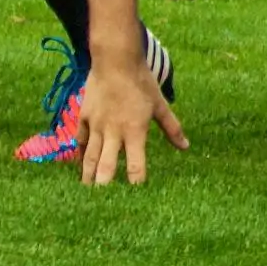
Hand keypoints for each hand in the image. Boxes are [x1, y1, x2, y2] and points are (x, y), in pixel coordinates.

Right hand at [78, 46, 188, 186]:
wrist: (115, 60)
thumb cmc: (141, 82)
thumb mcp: (159, 104)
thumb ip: (172, 128)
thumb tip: (186, 147)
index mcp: (135, 130)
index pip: (136, 164)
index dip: (136, 182)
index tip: (137, 198)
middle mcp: (114, 131)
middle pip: (107, 165)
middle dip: (105, 186)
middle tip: (102, 205)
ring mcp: (96, 125)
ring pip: (90, 157)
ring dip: (88, 177)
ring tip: (87, 194)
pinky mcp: (84, 118)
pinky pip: (81, 142)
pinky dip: (81, 156)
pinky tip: (80, 168)